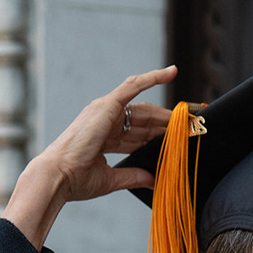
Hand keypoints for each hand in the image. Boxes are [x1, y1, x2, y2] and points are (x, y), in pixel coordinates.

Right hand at [3, 65, 177, 248]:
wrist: (59, 176)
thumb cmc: (77, 180)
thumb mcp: (111, 179)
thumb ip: (133, 176)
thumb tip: (152, 179)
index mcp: (104, 139)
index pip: (138, 135)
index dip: (159, 136)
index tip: (178, 138)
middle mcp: (105, 122)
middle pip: (144, 121)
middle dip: (167, 125)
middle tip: (192, 127)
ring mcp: (105, 111)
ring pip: (144, 108)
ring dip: (167, 112)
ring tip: (191, 114)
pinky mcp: (107, 105)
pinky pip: (134, 85)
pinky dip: (153, 77)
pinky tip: (171, 72)